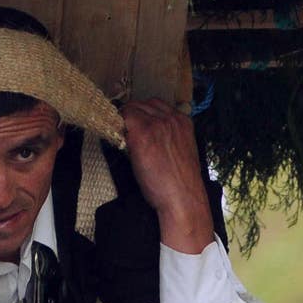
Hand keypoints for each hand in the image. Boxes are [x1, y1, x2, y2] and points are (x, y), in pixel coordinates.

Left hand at [121, 100, 215, 254]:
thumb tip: (147, 133)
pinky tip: (120, 143)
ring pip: (131, 109)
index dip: (143, 115)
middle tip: (128, 134)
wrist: (182, 198)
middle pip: (143, 104)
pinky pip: (123, 119)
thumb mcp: (181, 150)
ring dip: (126, 121)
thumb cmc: (180, 182)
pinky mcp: (142, 133)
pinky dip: (119, 127)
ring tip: (125, 139)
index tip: (137, 126)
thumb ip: (168, 136)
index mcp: (183, 122)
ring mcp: (157, 124)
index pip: (156, 105)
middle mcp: (171, 118)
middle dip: (133, 116)